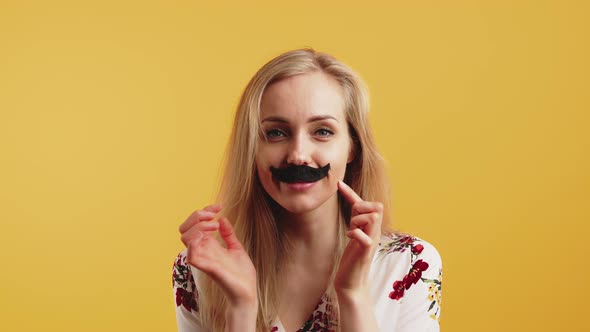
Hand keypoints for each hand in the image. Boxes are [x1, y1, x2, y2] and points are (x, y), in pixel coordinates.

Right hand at [179, 204, 257, 307]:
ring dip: (198, 226)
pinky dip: (196, 241)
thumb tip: (223, 219)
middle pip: (184, 228)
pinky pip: (191, 255)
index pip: (195, 223)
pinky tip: (211, 235)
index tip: (220, 206)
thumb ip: (229, 234)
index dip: (204, 210)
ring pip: (184, 237)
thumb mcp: (236, 248)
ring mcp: (203, 258)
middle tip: (213, 216)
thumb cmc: (241, 273)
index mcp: (208, 244)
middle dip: (196, 216)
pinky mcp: (207, 267)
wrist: (247, 291)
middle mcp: (203, 250)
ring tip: (214, 225)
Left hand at [334, 181, 382, 295]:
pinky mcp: (366, 251)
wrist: (351, 282)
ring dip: (358, 220)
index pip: (366, 204)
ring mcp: (372, 241)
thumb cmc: (351, 259)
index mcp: (372, 227)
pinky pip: (365, 235)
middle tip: (352, 221)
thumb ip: (356, 220)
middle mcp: (375, 232)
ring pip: (372, 217)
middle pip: (376, 207)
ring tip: (352, 230)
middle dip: (361, 207)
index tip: (338, 184)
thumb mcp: (354, 234)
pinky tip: (349, 237)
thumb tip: (355, 203)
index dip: (351, 193)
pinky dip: (355, 233)